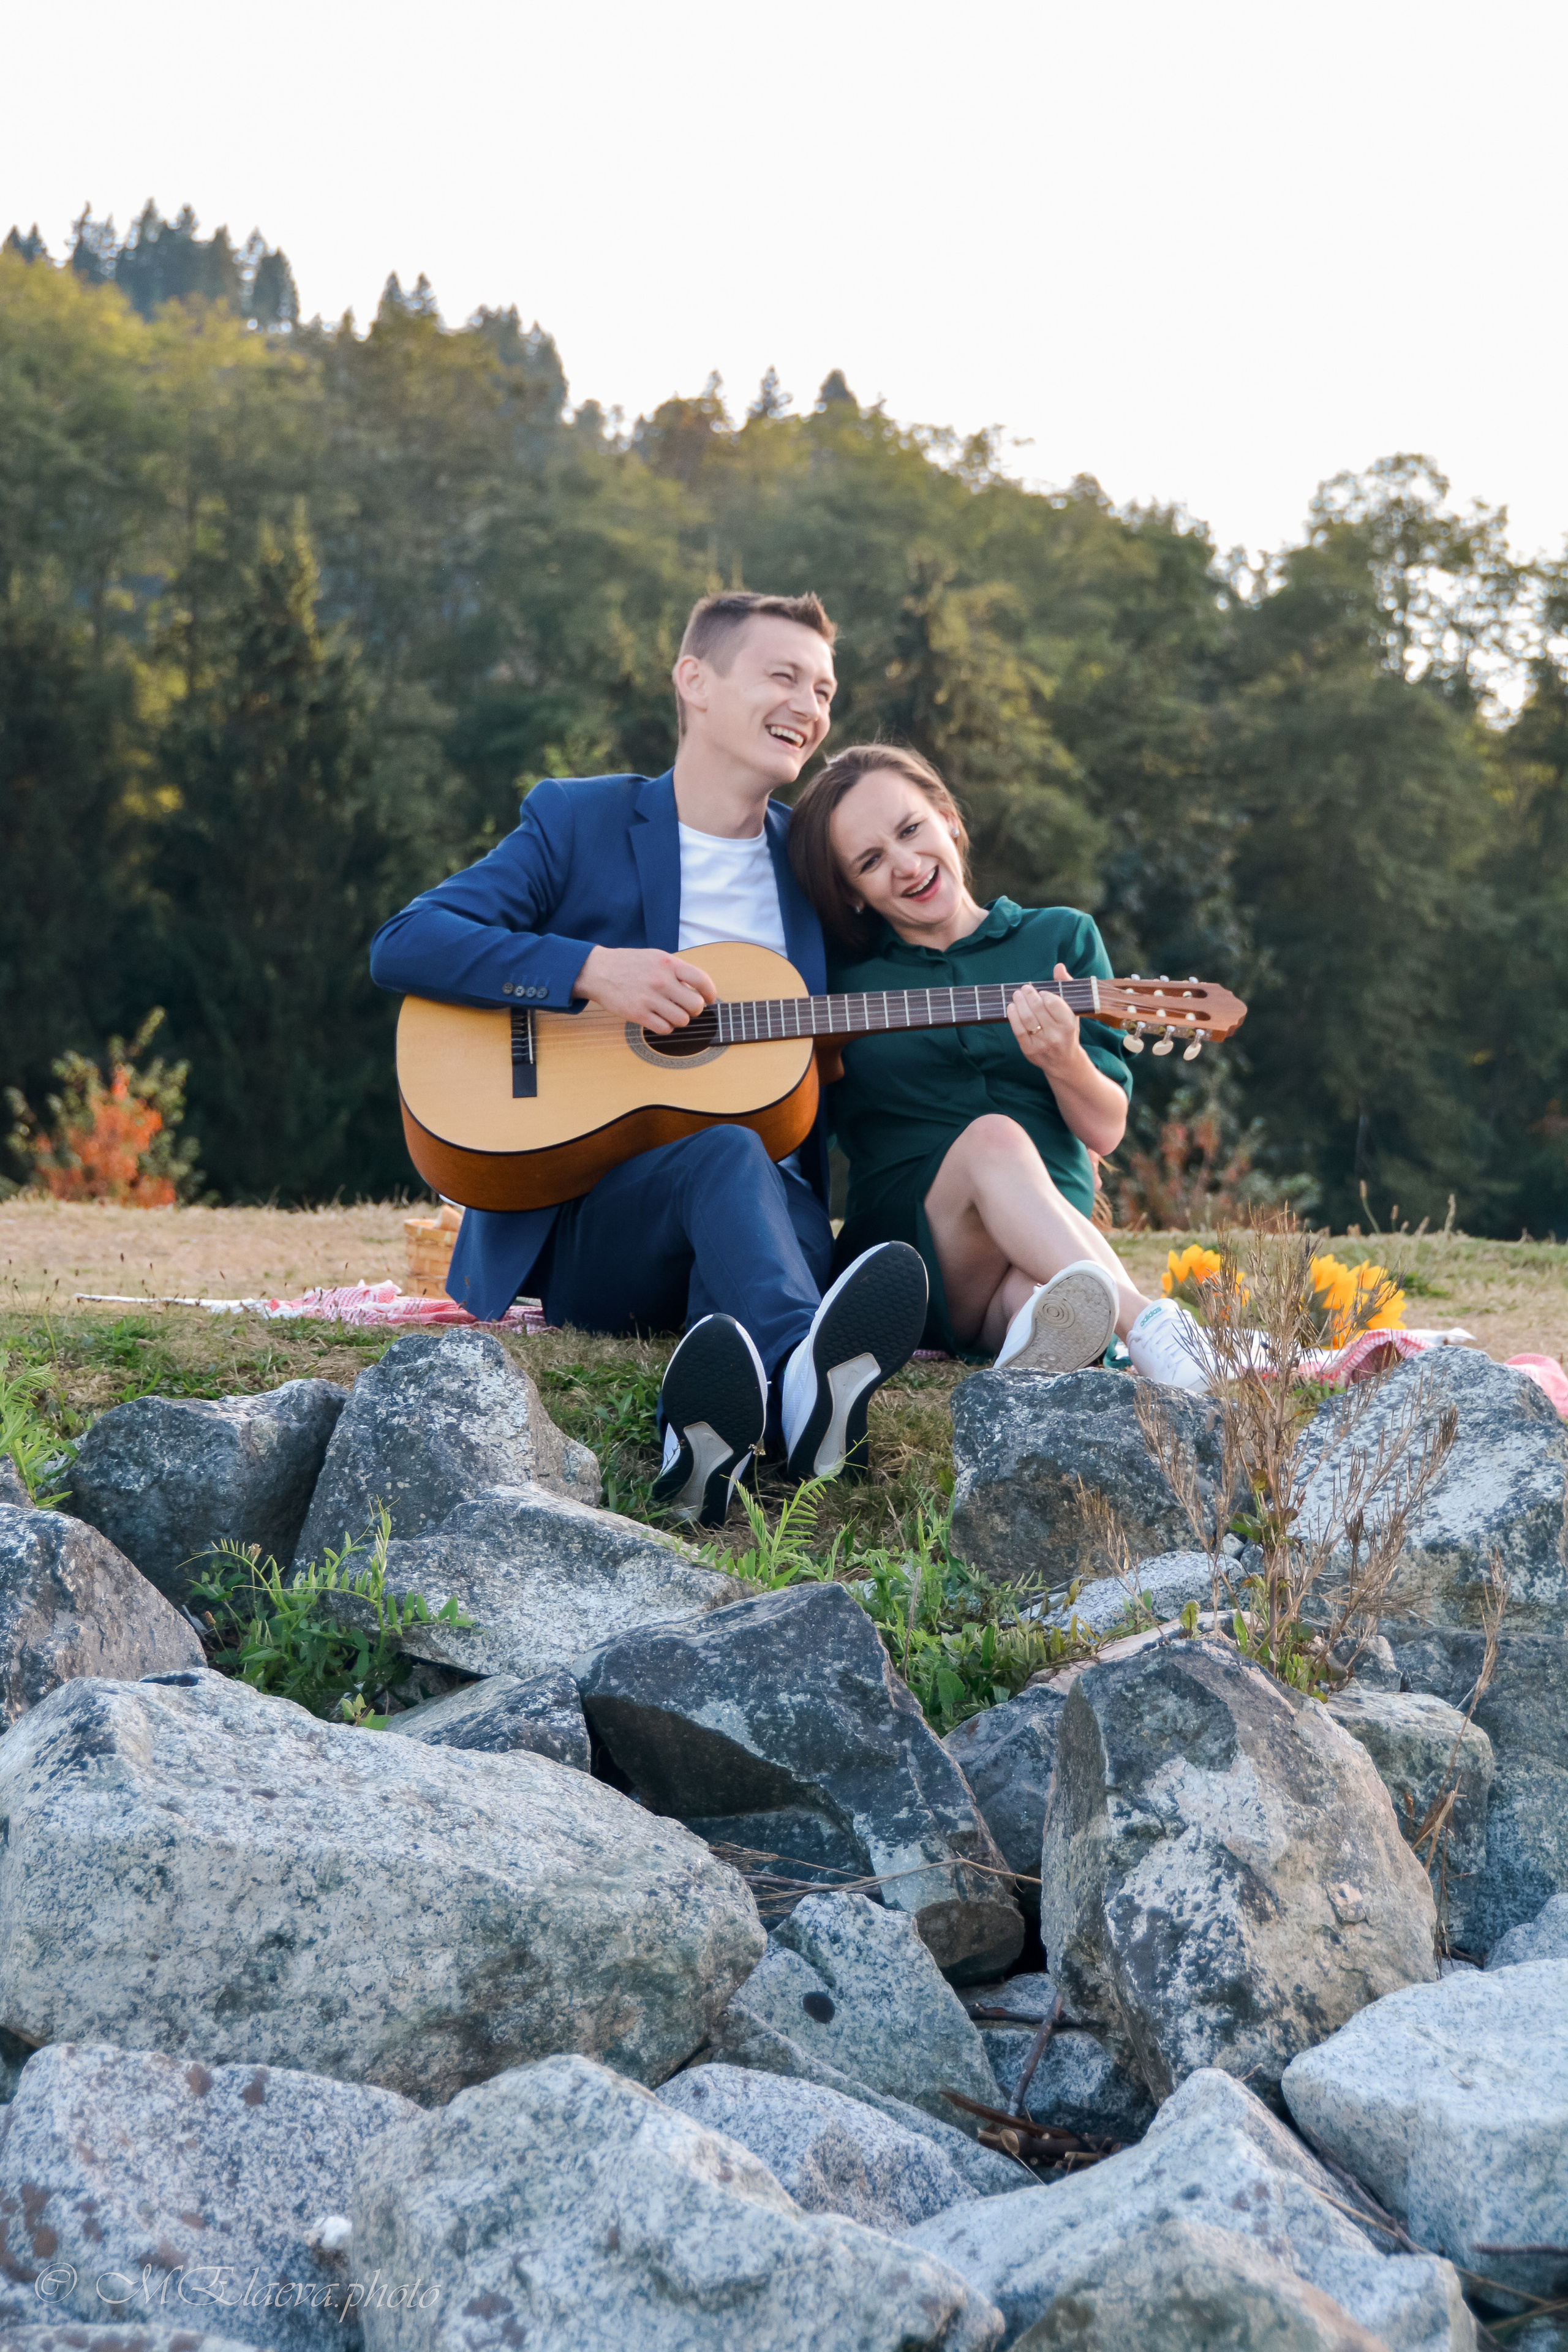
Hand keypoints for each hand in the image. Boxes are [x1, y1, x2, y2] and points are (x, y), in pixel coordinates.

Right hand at [572, 945, 717, 1031]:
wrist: (599, 971)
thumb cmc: (630, 964)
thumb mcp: (656, 957)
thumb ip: (677, 970)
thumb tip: (698, 988)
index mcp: (668, 964)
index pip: (701, 980)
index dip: (710, 992)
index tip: (709, 998)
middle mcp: (660, 981)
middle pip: (695, 1005)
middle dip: (695, 1009)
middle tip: (687, 1007)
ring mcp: (649, 998)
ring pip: (682, 1020)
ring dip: (680, 1019)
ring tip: (671, 1013)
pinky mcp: (638, 1014)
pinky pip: (664, 1028)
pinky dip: (666, 1027)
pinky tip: (660, 1019)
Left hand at [1008, 965, 1083, 1080]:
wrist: (1064, 1062)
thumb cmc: (1067, 1032)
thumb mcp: (1072, 1012)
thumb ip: (1066, 987)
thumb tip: (1058, 966)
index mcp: (1069, 1024)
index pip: (1053, 1003)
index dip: (1044, 994)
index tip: (1041, 992)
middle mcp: (1056, 1035)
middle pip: (1037, 1009)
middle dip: (1028, 995)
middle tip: (1024, 988)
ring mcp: (1042, 1044)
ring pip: (1026, 1019)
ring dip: (1019, 1003)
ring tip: (1016, 994)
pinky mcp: (1029, 1051)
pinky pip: (1018, 1031)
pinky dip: (1012, 1017)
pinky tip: (1011, 1007)